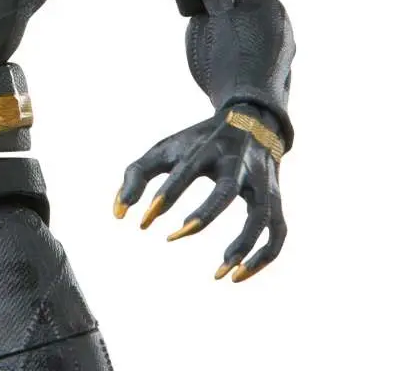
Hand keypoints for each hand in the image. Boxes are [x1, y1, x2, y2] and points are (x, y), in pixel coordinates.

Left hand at [113, 104, 286, 281]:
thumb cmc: (197, 143)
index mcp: (205, 149)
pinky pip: (278, 232)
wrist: (250, 121)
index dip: (163, 198)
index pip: (183, 173)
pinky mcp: (275, 199)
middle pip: (225, 191)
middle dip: (203, 216)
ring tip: (219, 274)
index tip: (142, 223)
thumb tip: (118, 215)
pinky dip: (264, 257)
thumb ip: (137, 175)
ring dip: (243, 246)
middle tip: (174, 237)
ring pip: (260, 217)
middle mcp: (236, 164)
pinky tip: (238, 275)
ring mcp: (260, 183)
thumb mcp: (166, 149)